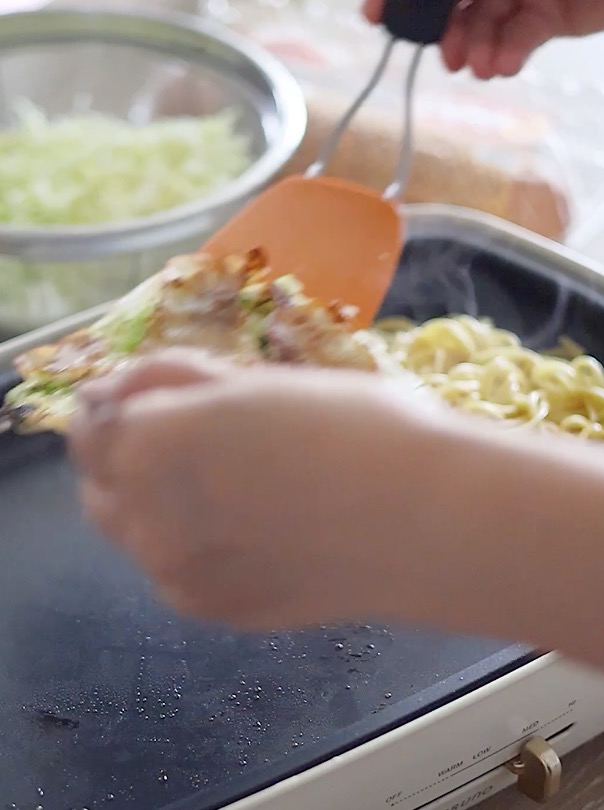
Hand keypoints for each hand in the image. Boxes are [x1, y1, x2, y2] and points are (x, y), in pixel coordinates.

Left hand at [69, 349, 439, 630]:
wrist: (425, 518)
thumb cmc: (355, 428)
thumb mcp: (258, 380)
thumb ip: (178, 380)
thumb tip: (127, 387)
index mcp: (153, 441)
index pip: (93, 420)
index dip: (115, 402)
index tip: (145, 394)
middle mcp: (147, 515)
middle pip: (99, 481)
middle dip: (125, 456)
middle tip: (182, 438)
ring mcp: (177, 573)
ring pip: (133, 531)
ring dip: (154, 503)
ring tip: (225, 485)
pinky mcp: (214, 611)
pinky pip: (176, 571)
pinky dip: (189, 546)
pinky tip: (247, 530)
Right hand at [364, 0, 585, 78]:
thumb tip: (414, 4)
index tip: (375, 17)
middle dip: (440, 28)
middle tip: (437, 55)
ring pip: (483, 21)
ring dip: (473, 47)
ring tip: (474, 66)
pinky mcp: (553, 12)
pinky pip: (519, 35)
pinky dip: (506, 53)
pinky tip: (498, 66)